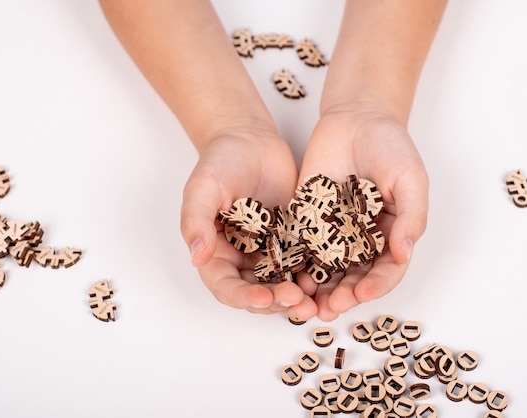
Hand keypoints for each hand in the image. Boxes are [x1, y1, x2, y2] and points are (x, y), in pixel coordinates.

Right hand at [180, 127, 317, 318]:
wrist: (251, 140)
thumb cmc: (220, 161)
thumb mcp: (203, 188)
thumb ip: (195, 221)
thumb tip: (197, 257)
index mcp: (216, 253)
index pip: (226, 286)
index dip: (243, 296)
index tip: (263, 297)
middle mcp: (243, 258)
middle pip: (258, 291)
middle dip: (276, 301)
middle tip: (296, 300)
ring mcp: (271, 251)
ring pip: (283, 282)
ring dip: (298, 296)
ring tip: (315, 300)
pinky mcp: (295, 240)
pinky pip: (305, 261)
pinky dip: (315, 273)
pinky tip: (330, 276)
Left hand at [297, 105, 428, 320]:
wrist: (356, 118)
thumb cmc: (391, 146)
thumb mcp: (411, 179)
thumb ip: (412, 216)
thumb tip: (405, 253)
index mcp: (391, 234)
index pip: (387, 269)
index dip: (377, 285)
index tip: (363, 294)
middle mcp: (363, 239)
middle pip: (354, 276)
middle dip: (344, 294)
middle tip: (331, 308)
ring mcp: (334, 231)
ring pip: (326, 268)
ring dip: (318, 288)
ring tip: (307, 305)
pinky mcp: (308, 219)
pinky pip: (301, 245)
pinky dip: (296, 263)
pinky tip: (287, 276)